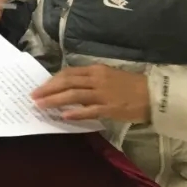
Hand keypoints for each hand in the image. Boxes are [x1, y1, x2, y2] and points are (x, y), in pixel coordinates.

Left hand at [32, 65, 150, 122]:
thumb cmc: (129, 85)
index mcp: (95, 70)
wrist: (153, 94)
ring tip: (41, 105)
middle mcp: (96, 79)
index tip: (40, 87)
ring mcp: (103, 94)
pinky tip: (64, 116)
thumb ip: (88, 80)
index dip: (52, 80)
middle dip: (48, 89)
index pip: (68, 73)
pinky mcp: (110, 108)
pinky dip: (76, 113)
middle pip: (67, 82)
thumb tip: (68, 86)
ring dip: (55, 100)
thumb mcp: (107, 76)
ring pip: (74, 95)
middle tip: (33, 96)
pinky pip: (90, 110)